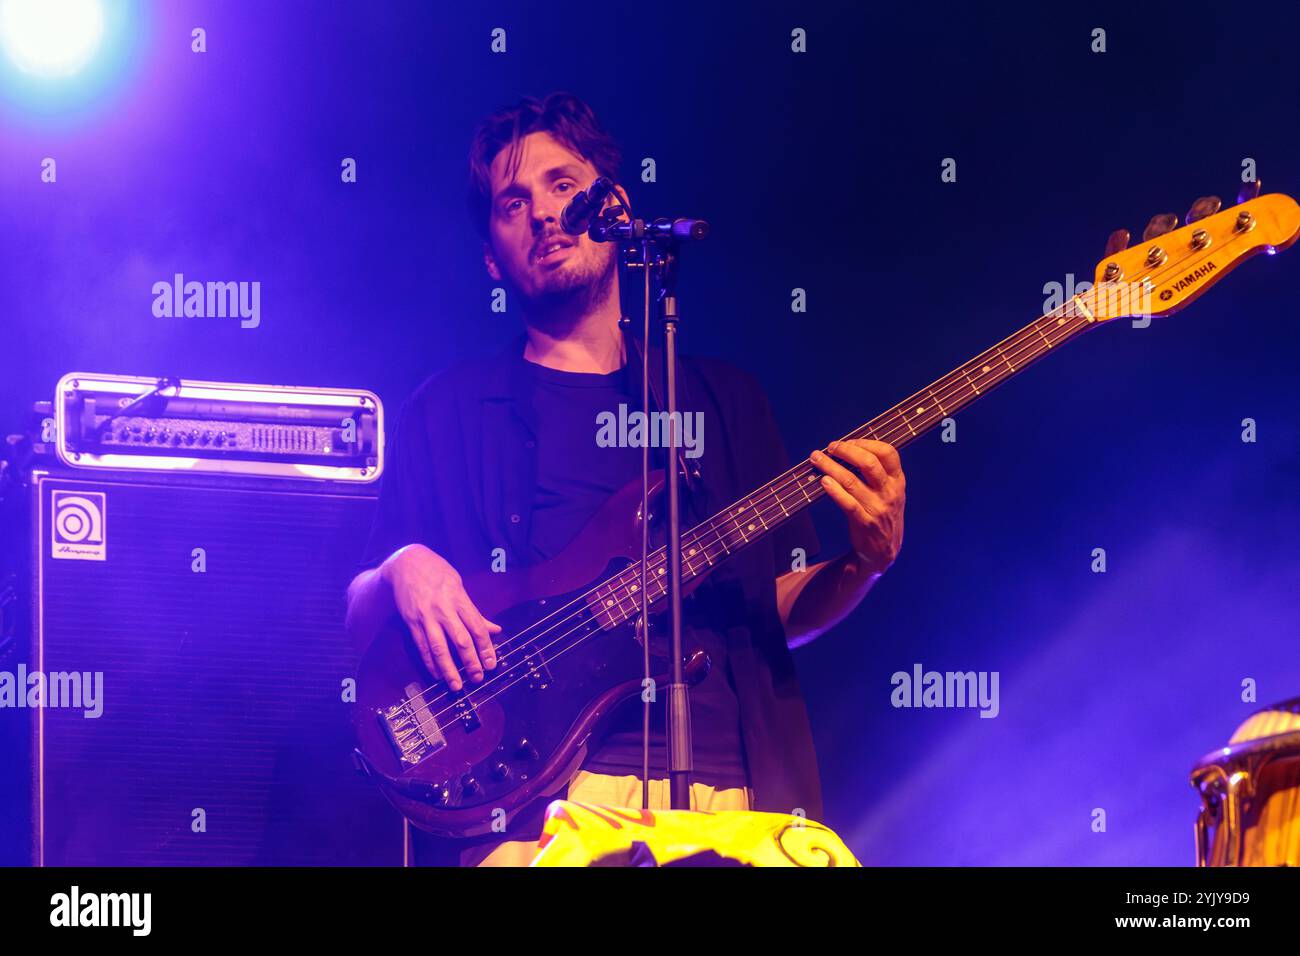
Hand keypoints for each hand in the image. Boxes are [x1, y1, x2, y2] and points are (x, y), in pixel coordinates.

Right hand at [381, 544, 501, 690]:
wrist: (405, 563)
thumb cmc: (436, 572)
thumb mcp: (459, 586)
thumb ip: (475, 612)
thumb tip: (495, 629)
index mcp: (458, 599)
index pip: (476, 628)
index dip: (486, 648)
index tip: (491, 663)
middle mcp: (443, 609)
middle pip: (460, 640)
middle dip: (470, 662)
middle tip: (478, 678)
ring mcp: (425, 617)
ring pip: (439, 647)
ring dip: (448, 669)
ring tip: (456, 685)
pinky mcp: (411, 622)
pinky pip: (421, 646)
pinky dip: (429, 662)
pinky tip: (436, 674)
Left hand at [810, 439, 904, 575]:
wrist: (885, 551)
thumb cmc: (883, 515)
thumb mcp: (891, 492)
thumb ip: (878, 473)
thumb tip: (850, 448)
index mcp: (898, 481)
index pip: (888, 452)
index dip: (866, 442)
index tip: (849, 441)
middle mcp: (890, 492)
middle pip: (869, 463)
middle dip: (846, 451)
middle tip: (830, 448)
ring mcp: (878, 508)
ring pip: (852, 481)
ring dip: (830, 467)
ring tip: (817, 459)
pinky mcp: (865, 522)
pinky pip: (847, 503)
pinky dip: (834, 490)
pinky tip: (824, 481)